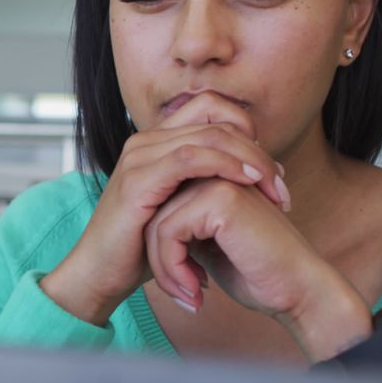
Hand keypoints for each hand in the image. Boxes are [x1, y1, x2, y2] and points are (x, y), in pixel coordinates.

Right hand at [40, 92, 285, 325]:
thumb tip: (249, 178)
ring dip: (250, 158)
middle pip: (216, 118)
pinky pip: (191, 158)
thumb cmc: (140, 248)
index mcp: (156, 142)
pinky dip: (226, 165)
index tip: (270, 171)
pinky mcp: (138, 179)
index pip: (212, 109)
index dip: (248, 130)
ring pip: (209, 134)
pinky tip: (247, 183)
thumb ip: (204, 187)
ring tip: (274, 188)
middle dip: (258, 149)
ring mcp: (139, 156)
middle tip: (281, 185)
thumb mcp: (179, 210)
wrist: (100, 273)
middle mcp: (146, 141)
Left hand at [145, 177, 372, 360]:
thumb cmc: (256, 272)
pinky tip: (195, 290)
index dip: (162, 248)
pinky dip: (173, 267)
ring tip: (188, 294)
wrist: (298, 291)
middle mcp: (215, 172)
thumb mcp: (208, 245)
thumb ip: (182, 226)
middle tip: (182, 292)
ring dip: (166, 268)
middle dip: (161, 259)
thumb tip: (145, 228)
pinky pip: (168, 231)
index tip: (181, 281)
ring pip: (157, 223)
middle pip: (154, 212)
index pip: (161, 205)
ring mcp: (218, 180)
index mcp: (214, 178)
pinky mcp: (220, 198)